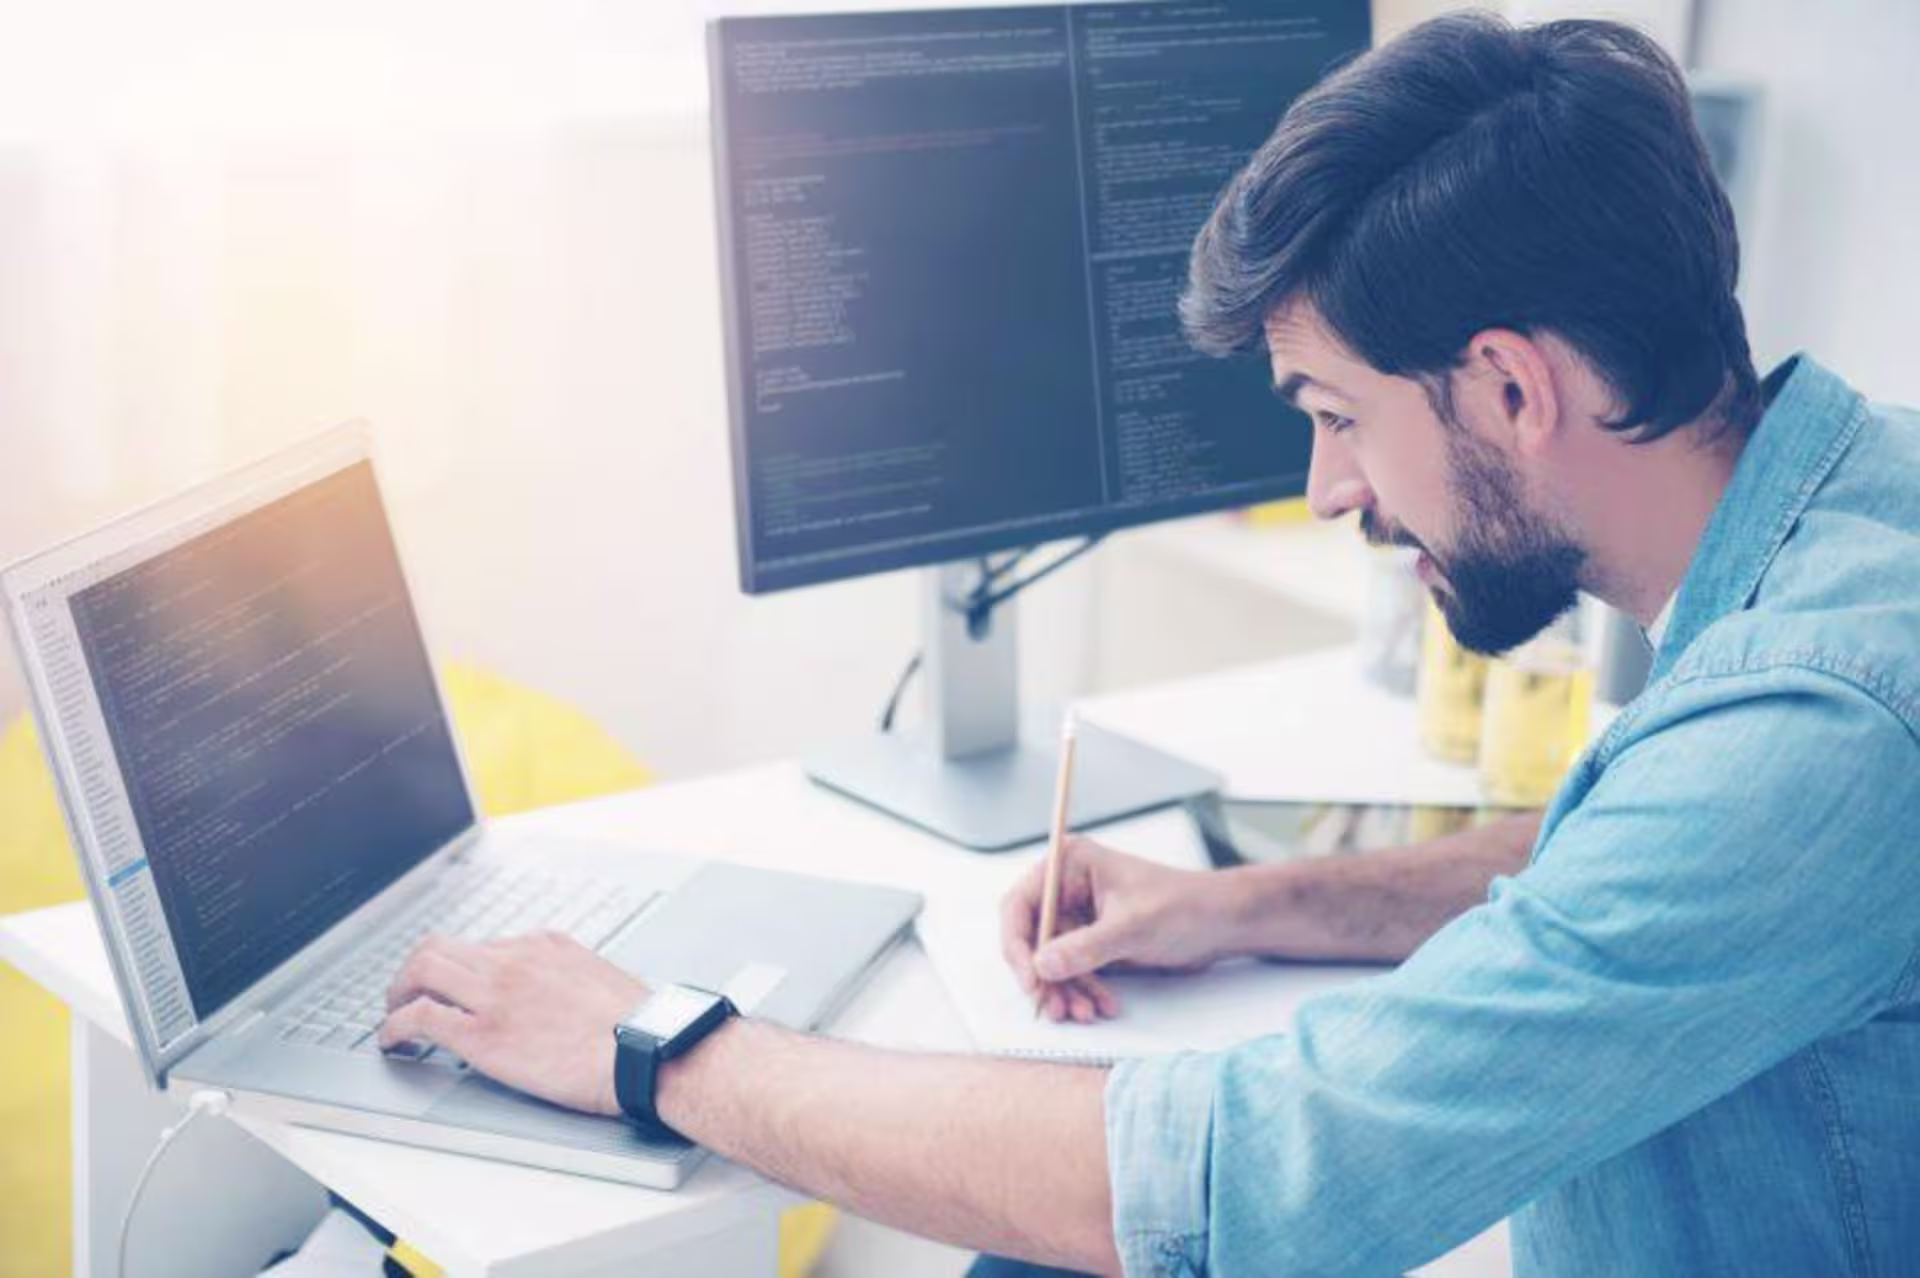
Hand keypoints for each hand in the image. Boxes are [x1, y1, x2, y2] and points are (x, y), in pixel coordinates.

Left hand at [380, 931, 647, 1116]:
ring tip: (392, 1013)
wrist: (644, 1051)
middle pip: (439, 946)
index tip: (455, 988)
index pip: (483, 946)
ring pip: (421, 969)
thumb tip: (557, 998)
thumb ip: (567, 979)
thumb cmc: (635, 1028)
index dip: (461, 969)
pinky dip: (395, 1026)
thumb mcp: (600, 982)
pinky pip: (420, 1017)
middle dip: (414, 970)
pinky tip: (391, 1041)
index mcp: (544, 946)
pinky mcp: (481, 1034)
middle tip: (405, 993)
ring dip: (397, 991)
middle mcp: (513, 960)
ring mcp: (494, 994)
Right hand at [1000, 836, 1228, 1022]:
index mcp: (1070, 865)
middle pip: (1032, 939)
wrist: (1220, 924)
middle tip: (1056, 1007)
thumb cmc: (1185, 905)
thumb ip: (1086, 946)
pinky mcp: (1092, 942)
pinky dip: (1083, 992)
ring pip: (1051, 962)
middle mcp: (1067, 889)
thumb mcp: (1133, 926)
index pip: (1021, 904)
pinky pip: (1073, 972)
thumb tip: (1042, 965)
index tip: (1030, 978)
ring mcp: (1079, 917)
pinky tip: (1100, 1006)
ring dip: (1065, 991)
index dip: (1018, 944)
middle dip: (1045, 977)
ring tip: (1084, 1012)